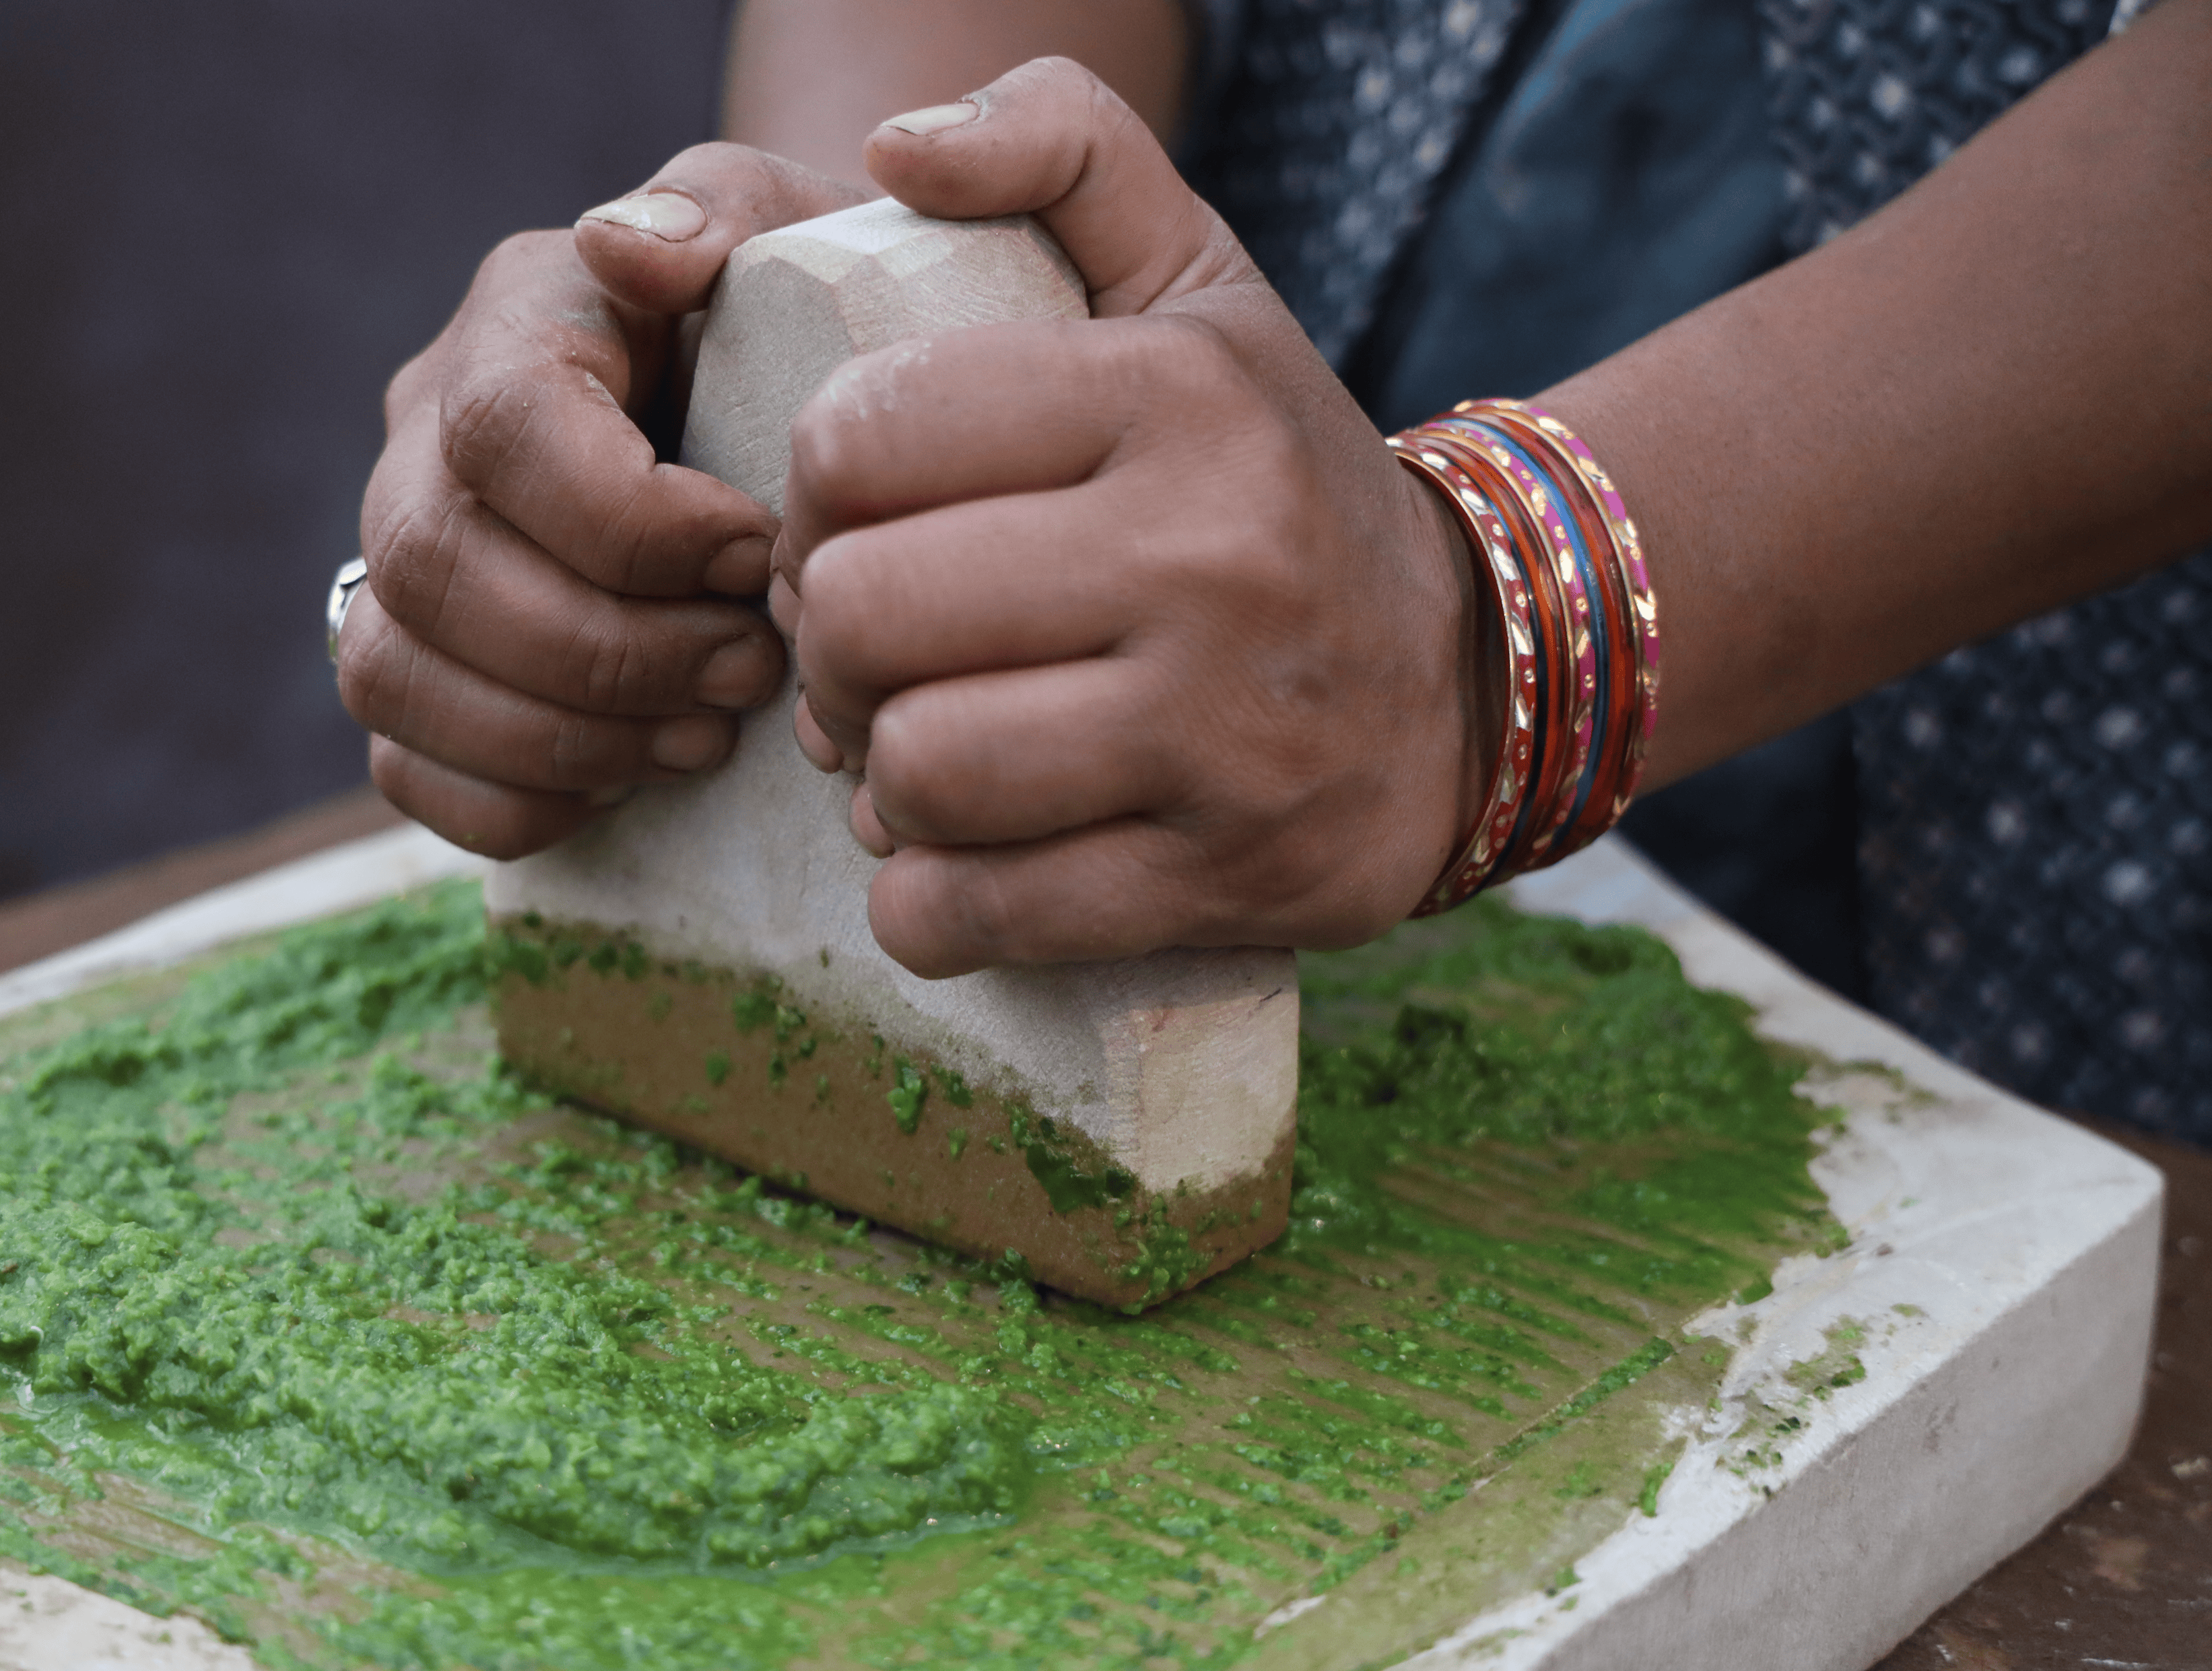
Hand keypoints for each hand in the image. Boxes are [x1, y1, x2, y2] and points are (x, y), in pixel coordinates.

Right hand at [338, 149, 863, 857]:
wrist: (782, 407)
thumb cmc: (803, 323)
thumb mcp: (797, 230)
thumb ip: (725, 207)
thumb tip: (628, 247)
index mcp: (518, 320)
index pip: (503, 428)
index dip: (629, 521)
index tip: (756, 553)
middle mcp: (422, 438)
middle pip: (437, 569)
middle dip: (607, 652)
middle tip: (751, 673)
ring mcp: (397, 559)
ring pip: (393, 676)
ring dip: (561, 737)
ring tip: (705, 738)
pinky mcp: (408, 668)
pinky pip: (398, 767)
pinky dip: (513, 802)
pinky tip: (630, 786)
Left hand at [768, 58, 1485, 975]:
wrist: (1468, 677)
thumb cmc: (1272, 474)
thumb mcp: (1199, 279)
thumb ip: (1060, 150)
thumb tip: (893, 146)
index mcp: (1174, 394)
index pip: (860, 437)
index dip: (812, 495)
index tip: (858, 526)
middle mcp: (1206, 557)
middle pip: (865, 615)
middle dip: (830, 646)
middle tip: (873, 654)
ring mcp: (1220, 735)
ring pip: (912, 771)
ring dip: (875, 778)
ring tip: (918, 750)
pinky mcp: (1216, 878)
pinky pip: (968, 913)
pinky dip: (925, 902)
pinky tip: (957, 855)